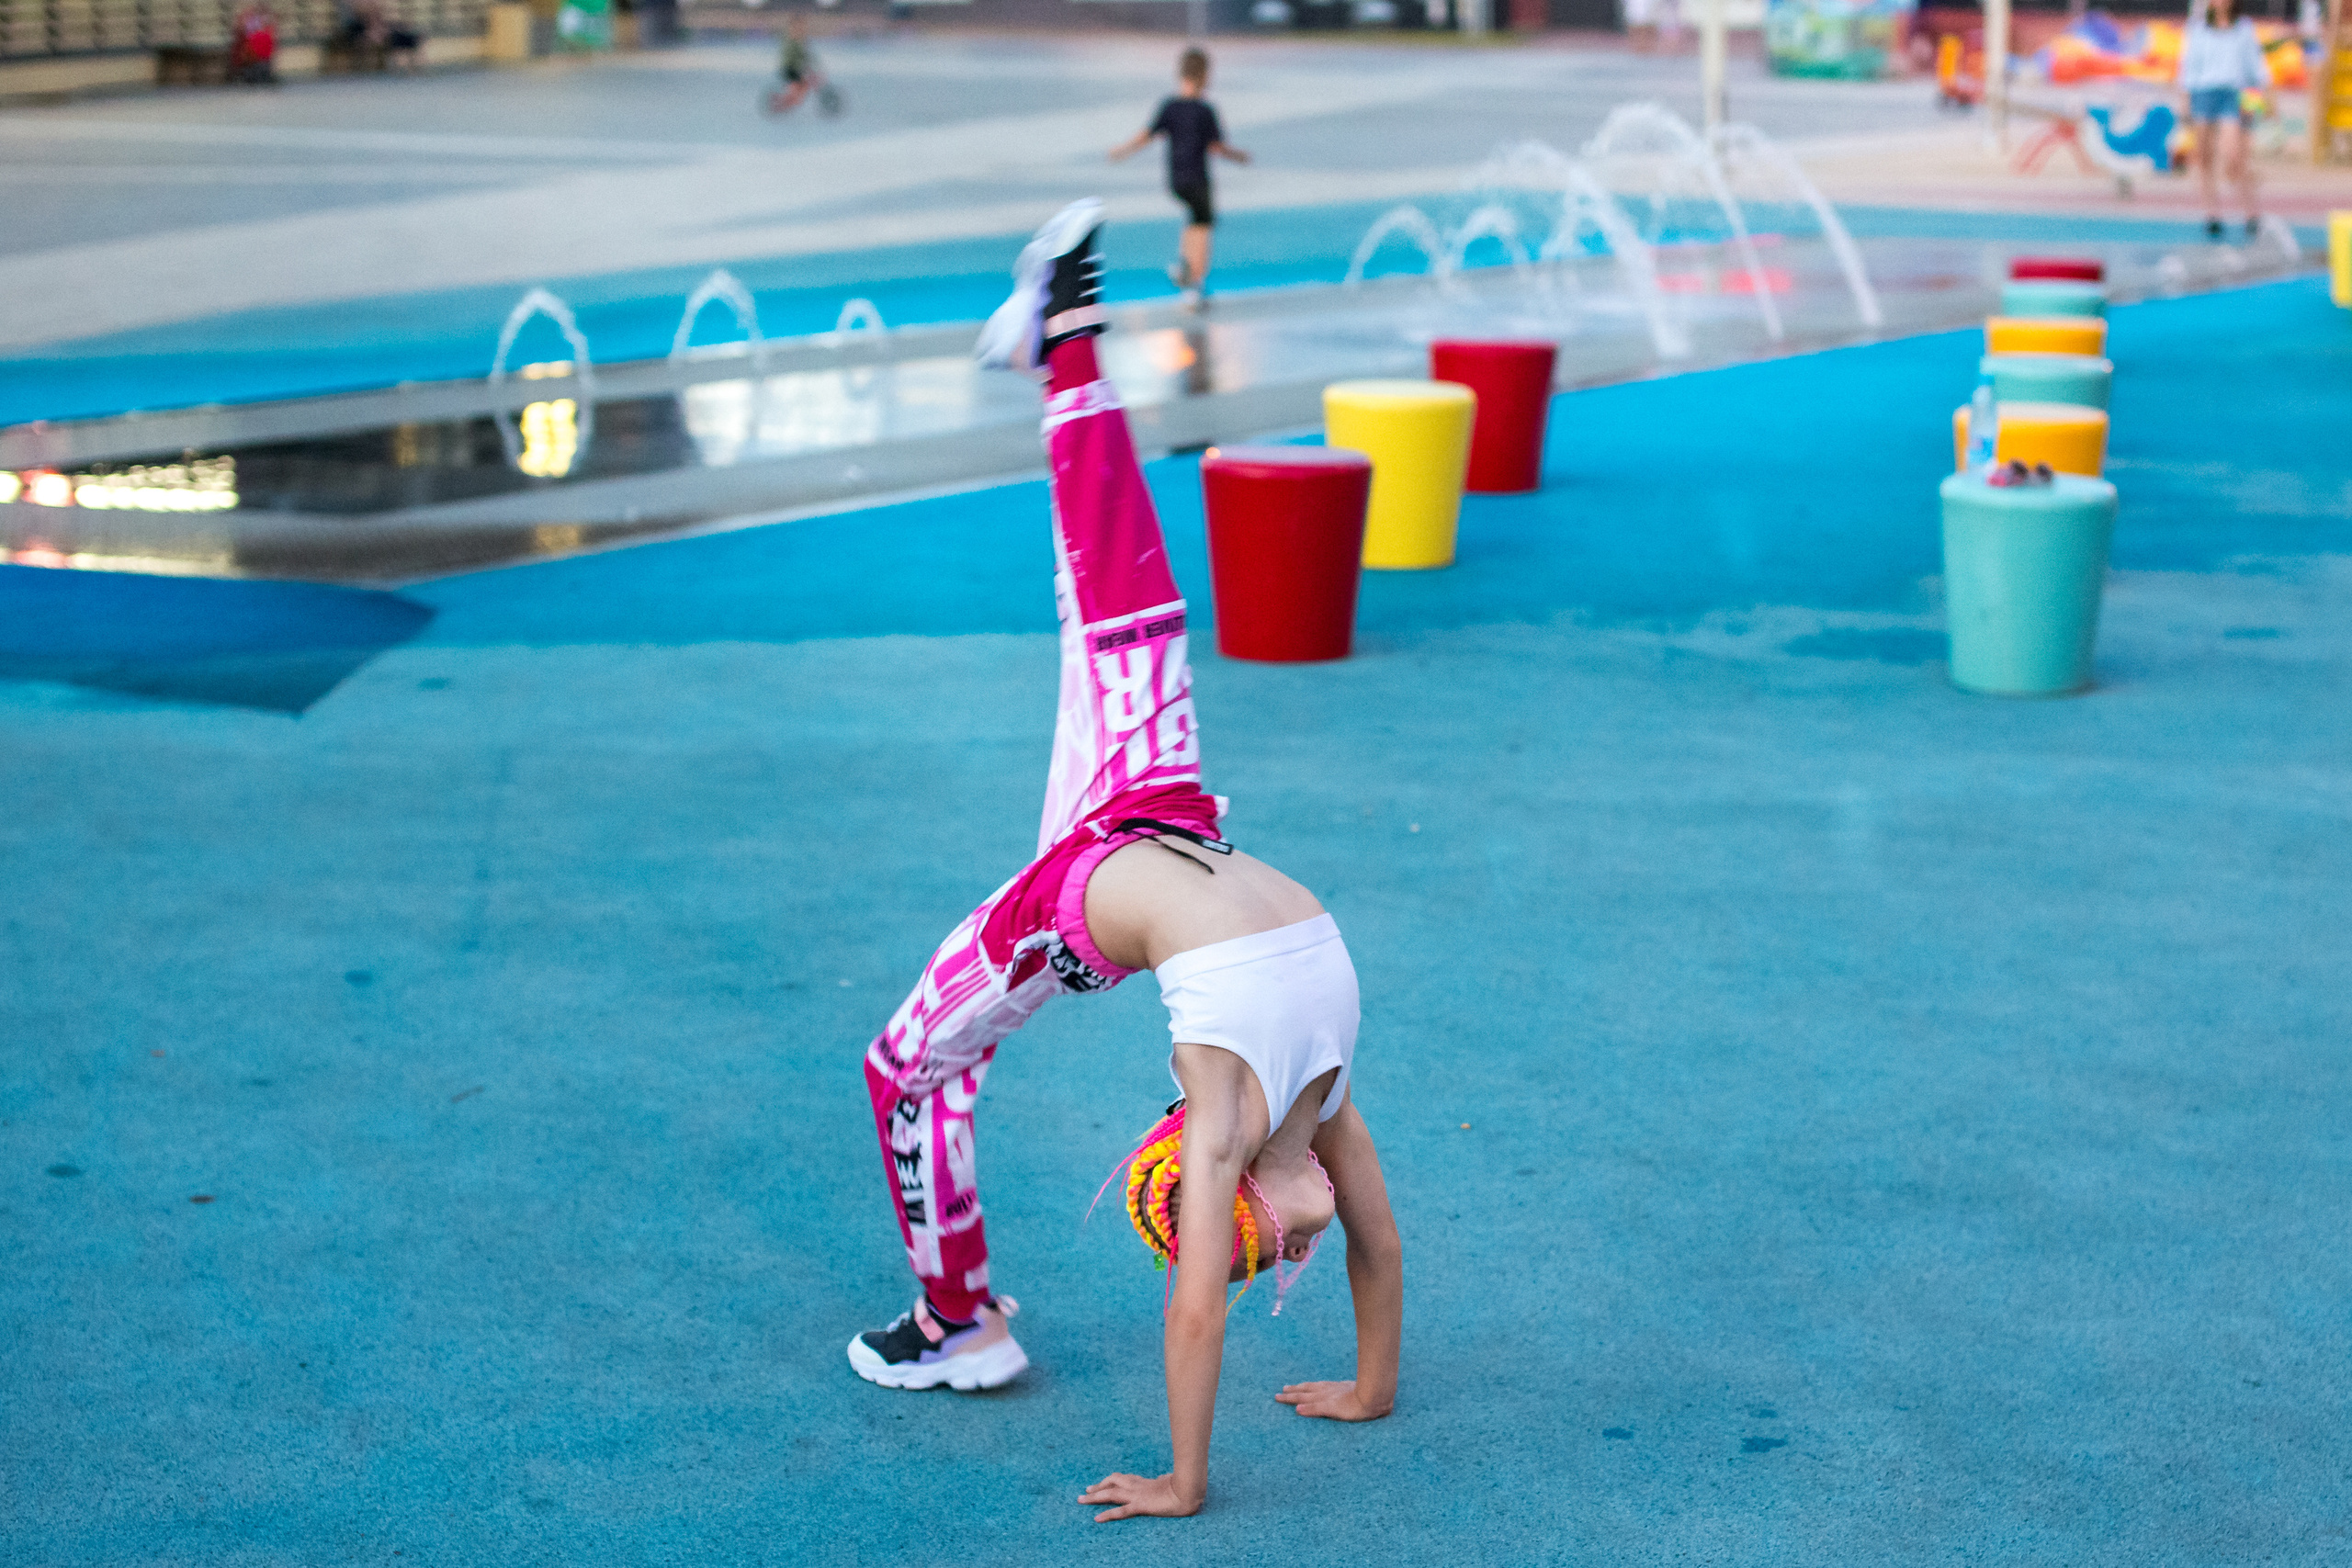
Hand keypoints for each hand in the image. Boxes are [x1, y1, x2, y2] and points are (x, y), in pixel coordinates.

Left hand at [1080, 1471, 1199, 1521]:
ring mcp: (1137, 1495)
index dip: (1110, 1481)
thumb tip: (1165, 1478)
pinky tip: (1097, 1518)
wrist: (1188, 1490)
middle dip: (1097, 1487)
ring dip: (1094, 1497)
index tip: (1102, 1484)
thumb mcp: (1171, 1482)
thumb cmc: (1184, 1485)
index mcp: (1144, 1482)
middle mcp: (1137, 1486)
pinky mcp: (1140, 1505)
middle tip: (1086, 1491)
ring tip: (1081, 1500)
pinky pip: (1120, 1511)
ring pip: (1110, 1494)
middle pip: (1111, 1482)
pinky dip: (1107, 1514)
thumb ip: (1164, 1481)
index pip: (1123, 1479)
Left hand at [1275, 1379, 1392, 1420]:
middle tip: (1280, 1392)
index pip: (1315, 1387)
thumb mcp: (1362, 1392)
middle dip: (1293, 1391)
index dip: (1302, 1387)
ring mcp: (1331, 1399)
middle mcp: (1330, 1391)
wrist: (1380, 1395)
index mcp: (1336, 1388)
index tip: (1290, 1387)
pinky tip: (1297, 1410)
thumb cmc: (1375, 1394)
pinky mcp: (1334, 1407)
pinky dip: (1307, 1408)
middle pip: (1307, 1390)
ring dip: (1293, 1397)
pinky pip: (1317, 1408)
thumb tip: (1351, 1396)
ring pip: (1307, 1397)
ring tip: (1280, 1397)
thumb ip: (1355, 1393)